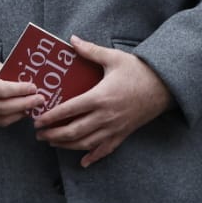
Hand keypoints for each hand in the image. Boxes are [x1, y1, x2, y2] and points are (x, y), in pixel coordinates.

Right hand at [0, 54, 42, 125]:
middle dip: (23, 104)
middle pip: (1, 107)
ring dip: (19, 113)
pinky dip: (11, 118)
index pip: (0, 90)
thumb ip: (6, 73)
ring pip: (0, 118)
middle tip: (39, 100)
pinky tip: (21, 111)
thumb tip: (29, 84)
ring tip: (33, 106)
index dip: (19, 91)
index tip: (33, 88)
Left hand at [33, 35, 170, 166]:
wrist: (164, 86)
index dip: (51, 117)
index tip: (38, 120)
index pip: (69, 110)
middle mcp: (105, 116)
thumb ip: (90, 51)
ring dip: (66, 145)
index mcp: (100, 97)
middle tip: (39, 134)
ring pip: (85, 143)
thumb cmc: (138, 70)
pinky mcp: (123, 134)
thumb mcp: (113, 58)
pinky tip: (83, 162)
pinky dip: (93, 157)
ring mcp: (114, 128)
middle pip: (73, 131)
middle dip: (53, 134)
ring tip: (52, 142)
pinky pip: (105, 150)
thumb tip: (72, 40)